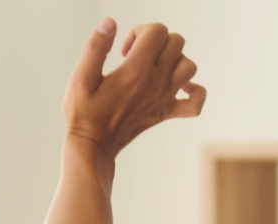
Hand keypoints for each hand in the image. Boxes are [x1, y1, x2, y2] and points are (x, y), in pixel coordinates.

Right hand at [63, 19, 204, 158]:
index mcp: (137, 69)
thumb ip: (95, 48)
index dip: (139, 32)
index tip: (124, 50)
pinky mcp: (166, 113)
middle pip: (177, 42)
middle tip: (135, 57)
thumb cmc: (83, 112)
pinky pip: (196, 103)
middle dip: (157, 41)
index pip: (157, 31)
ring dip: (174, 60)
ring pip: (190, 66)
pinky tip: (179, 88)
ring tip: (152, 68)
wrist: (92, 146)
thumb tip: (110, 23)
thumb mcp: (81, 77)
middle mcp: (156, 81)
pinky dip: (194, 92)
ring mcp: (164, 98)